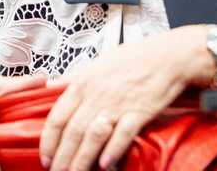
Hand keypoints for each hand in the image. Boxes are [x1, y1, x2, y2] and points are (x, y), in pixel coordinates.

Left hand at [39, 26, 213, 170]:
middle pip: (72, 133)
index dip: (48, 141)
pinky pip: (122, 135)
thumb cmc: (137, 57)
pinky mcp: (139, 111)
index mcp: (84, 82)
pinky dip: (112, 151)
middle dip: (61, 158)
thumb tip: (53, 85)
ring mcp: (118, 104)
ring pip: (92, 138)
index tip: (46, 156)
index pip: (57, 117)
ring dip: (81, 160)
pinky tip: (105, 164)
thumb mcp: (100, 61)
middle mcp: (97, 94)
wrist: (170, 56)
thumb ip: (76, 76)